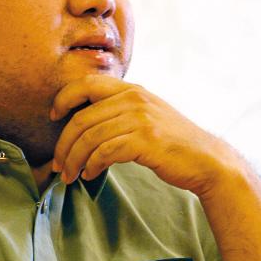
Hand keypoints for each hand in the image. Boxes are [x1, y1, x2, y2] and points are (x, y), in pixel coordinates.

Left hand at [51, 75, 237, 196]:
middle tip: (57, 164)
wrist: (207, 159)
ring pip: (90, 138)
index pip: (86, 84)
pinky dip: (92, 165)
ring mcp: (140, 118)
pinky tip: (89, 175)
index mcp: (131, 89)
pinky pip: (105, 152)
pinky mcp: (145, 140)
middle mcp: (134, 98)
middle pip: (82, 118)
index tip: (52, 117)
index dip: (63, 99)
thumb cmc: (172, 142)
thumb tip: (83, 124)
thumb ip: (119, 111)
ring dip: (74, 160)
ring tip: (70, 175)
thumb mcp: (146, 115)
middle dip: (63, 144)